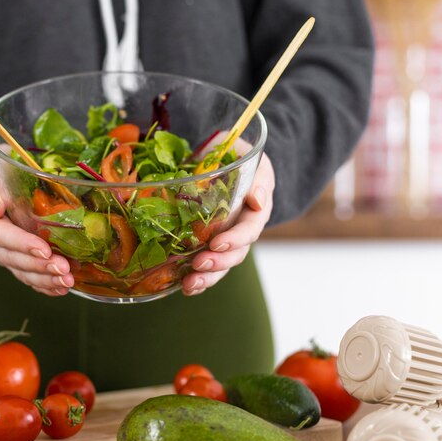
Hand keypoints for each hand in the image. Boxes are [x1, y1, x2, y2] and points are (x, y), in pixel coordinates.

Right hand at [0, 152, 73, 295]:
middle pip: (9, 255)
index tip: (43, 249)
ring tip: (67, 280)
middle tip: (64, 268)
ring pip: (18, 268)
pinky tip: (60, 287)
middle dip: (38, 264)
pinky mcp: (6, 258)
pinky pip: (23, 275)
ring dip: (43, 277)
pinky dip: (42, 284)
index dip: (21, 243)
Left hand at [181, 152, 274, 295]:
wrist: (222, 158)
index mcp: (256, 209)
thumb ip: (255, 174)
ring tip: (190, 284)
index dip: (235, 239)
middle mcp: (242, 229)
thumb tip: (258, 199)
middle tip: (198, 264)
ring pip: (222, 266)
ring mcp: (226, 240)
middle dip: (218, 263)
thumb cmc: (234, 154)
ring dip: (207, 277)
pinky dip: (198, 279)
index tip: (216, 243)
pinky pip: (207, 267)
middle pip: (236, 254)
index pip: (250, 229)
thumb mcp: (246, 155)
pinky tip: (184, 287)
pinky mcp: (209, 245)